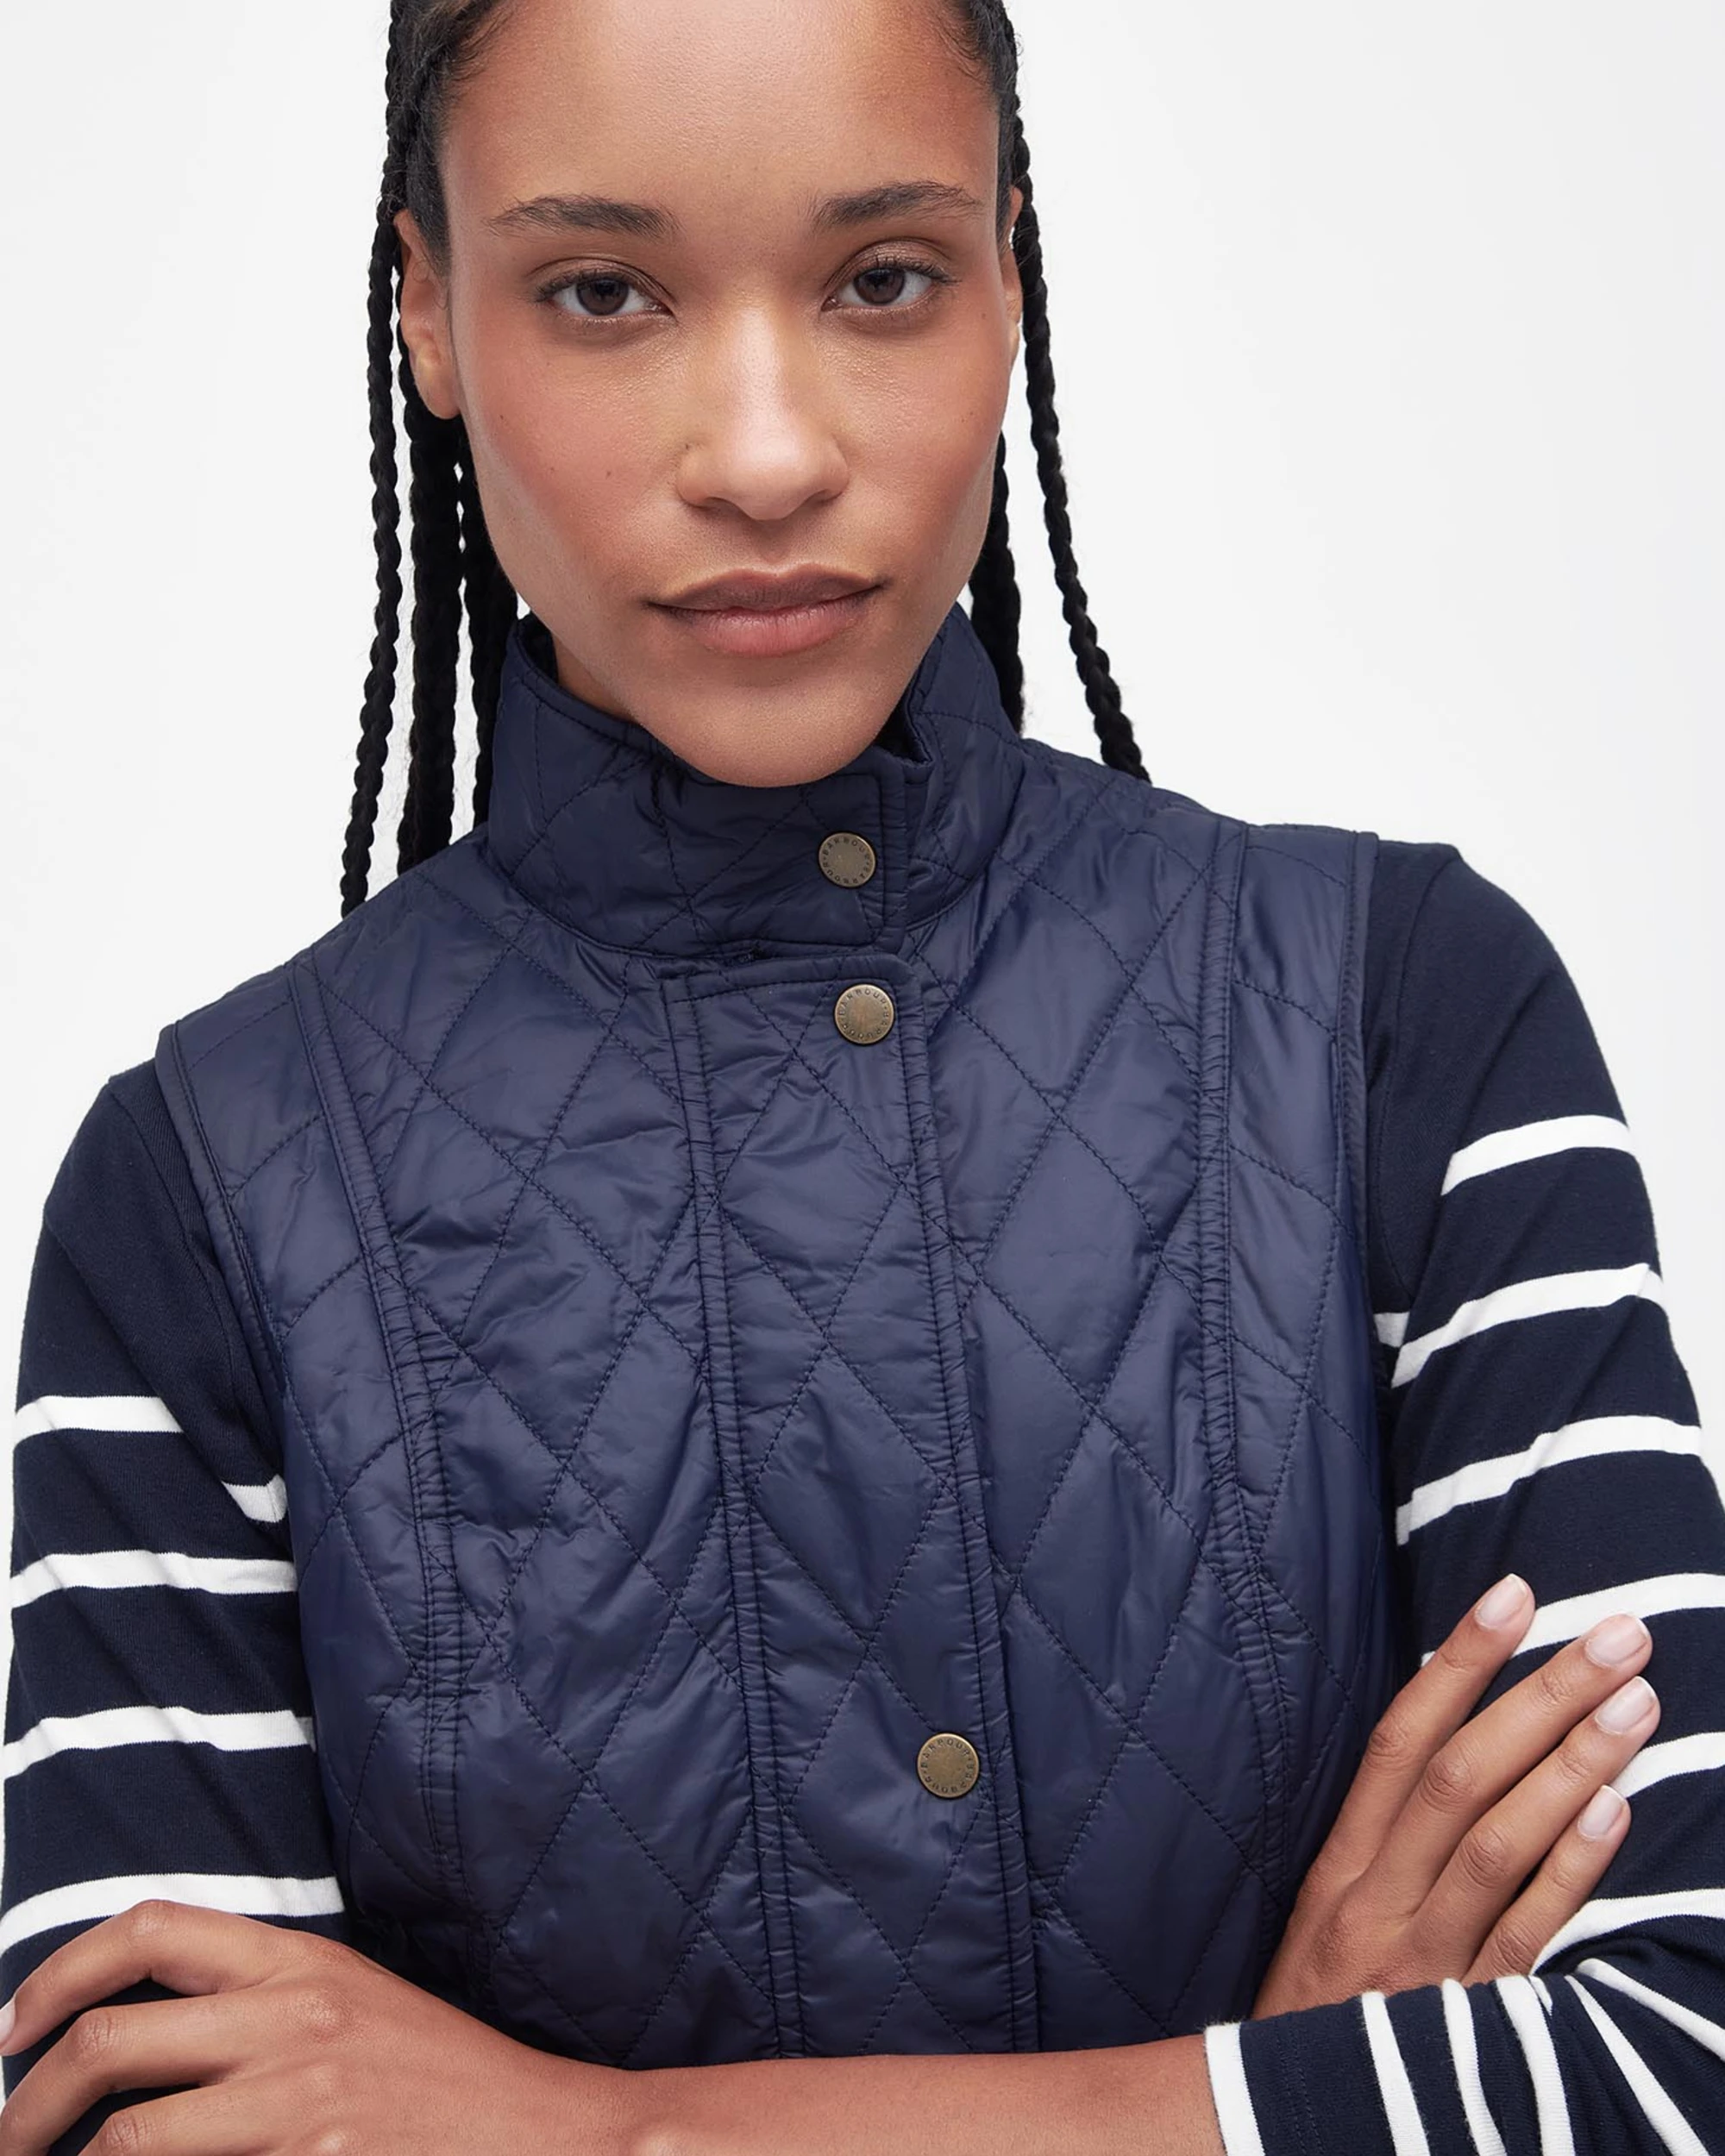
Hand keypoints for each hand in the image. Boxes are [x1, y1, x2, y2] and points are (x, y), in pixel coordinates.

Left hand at [0, 1899, 641, 2153]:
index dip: (56, 1976)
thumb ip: (253, 2002)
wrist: (539, 2137)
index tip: (11, 2033)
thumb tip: (135, 2034)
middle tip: (5, 2143)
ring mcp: (298, 2101)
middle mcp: (289, 2018)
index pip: (146, 1929)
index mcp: (295, 1961)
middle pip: (109, 2040)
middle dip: (24, 2106)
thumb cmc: (436, 2079)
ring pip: (128, 2138)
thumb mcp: (346, 2005)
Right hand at [1251, 1572, 1657, 2017]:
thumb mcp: (1335, 1918)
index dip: (1459, 1661)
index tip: (1515, 1592)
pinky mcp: (1460, 2021)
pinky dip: (1569, 1868)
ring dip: (1569, 1762)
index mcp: (1342, 1863)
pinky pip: (1522, 1934)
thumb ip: (1392, 1844)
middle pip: (1458, 1774)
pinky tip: (1616, 1810)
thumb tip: (1471, 1749)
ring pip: (1493, 1841)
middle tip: (1618, 1631)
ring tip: (1637, 1699)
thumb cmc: (1321, 2014)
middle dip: (1541, 1694)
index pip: (1402, 1737)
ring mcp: (1416, 1960)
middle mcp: (1375, 1899)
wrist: (1271, 2131)